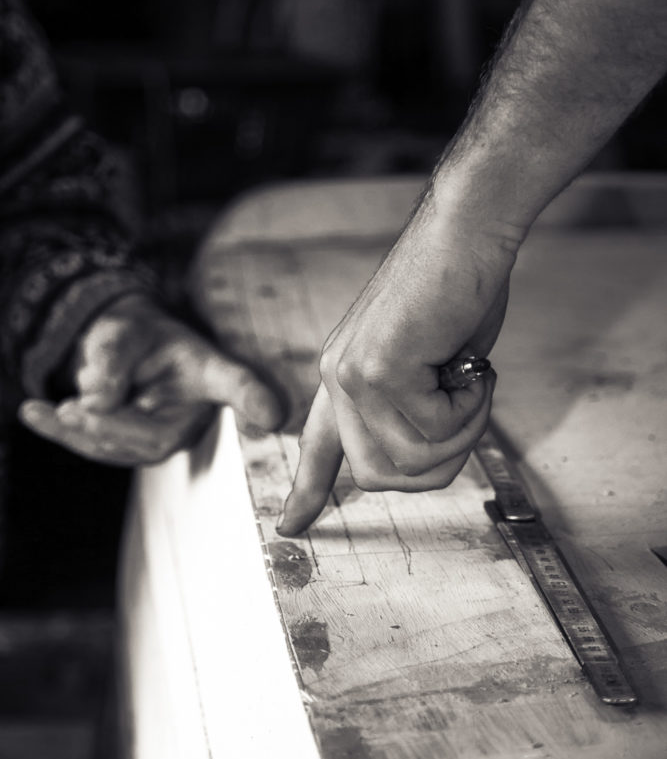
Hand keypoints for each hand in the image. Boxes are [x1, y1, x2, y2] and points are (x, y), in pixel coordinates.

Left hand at [19, 293, 283, 464]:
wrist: (128, 350)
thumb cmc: (139, 335)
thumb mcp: (127, 329)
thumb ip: (113, 359)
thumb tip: (95, 404)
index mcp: (210, 374)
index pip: (235, 387)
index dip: (255, 400)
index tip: (274, 416)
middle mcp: (196, 413)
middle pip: (154, 437)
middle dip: (106, 426)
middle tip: (71, 407)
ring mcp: (167, 437)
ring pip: (120, 449)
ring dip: (77, 430)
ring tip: (45, 408)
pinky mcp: (137, 450)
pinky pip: (99, 450)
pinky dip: (61, 432)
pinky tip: (32, 412)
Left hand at [277, 184, 518, 535]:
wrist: (467, 231)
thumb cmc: (459, 289)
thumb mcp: (430, 360)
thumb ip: (415, 406)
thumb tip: (426, 454)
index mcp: (344, 374)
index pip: (318, 445)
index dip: (307, 491)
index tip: (288, 527)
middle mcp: (337, 378)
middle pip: (379, 476)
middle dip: (440, 461)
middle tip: (470, 406)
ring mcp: (352, 374)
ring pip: (411, 460)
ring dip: (463, 430)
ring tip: (471, 377)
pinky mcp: (378, 368)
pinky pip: (436, 429)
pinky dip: (472, 407)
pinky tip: (471, 363)